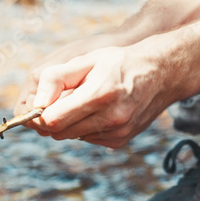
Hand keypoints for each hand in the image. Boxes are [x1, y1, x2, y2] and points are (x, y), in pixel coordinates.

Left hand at [26, 37, 175, 147]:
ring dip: (68, 123)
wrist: (163, 73)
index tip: (39, 105)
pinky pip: (87, 139)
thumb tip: (36, 105)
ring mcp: (118, 132)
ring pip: (71, 137)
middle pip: (58, 131)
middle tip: (59, 101)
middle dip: (51, 118)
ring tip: (82, 102)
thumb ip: (56, 79)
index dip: (39, 114)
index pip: (52, 119)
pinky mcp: (120, 141)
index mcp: (100, 94)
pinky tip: (97, 111)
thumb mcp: (86, 60)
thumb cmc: (119, 63)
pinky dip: (84, 128)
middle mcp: (112, 117)